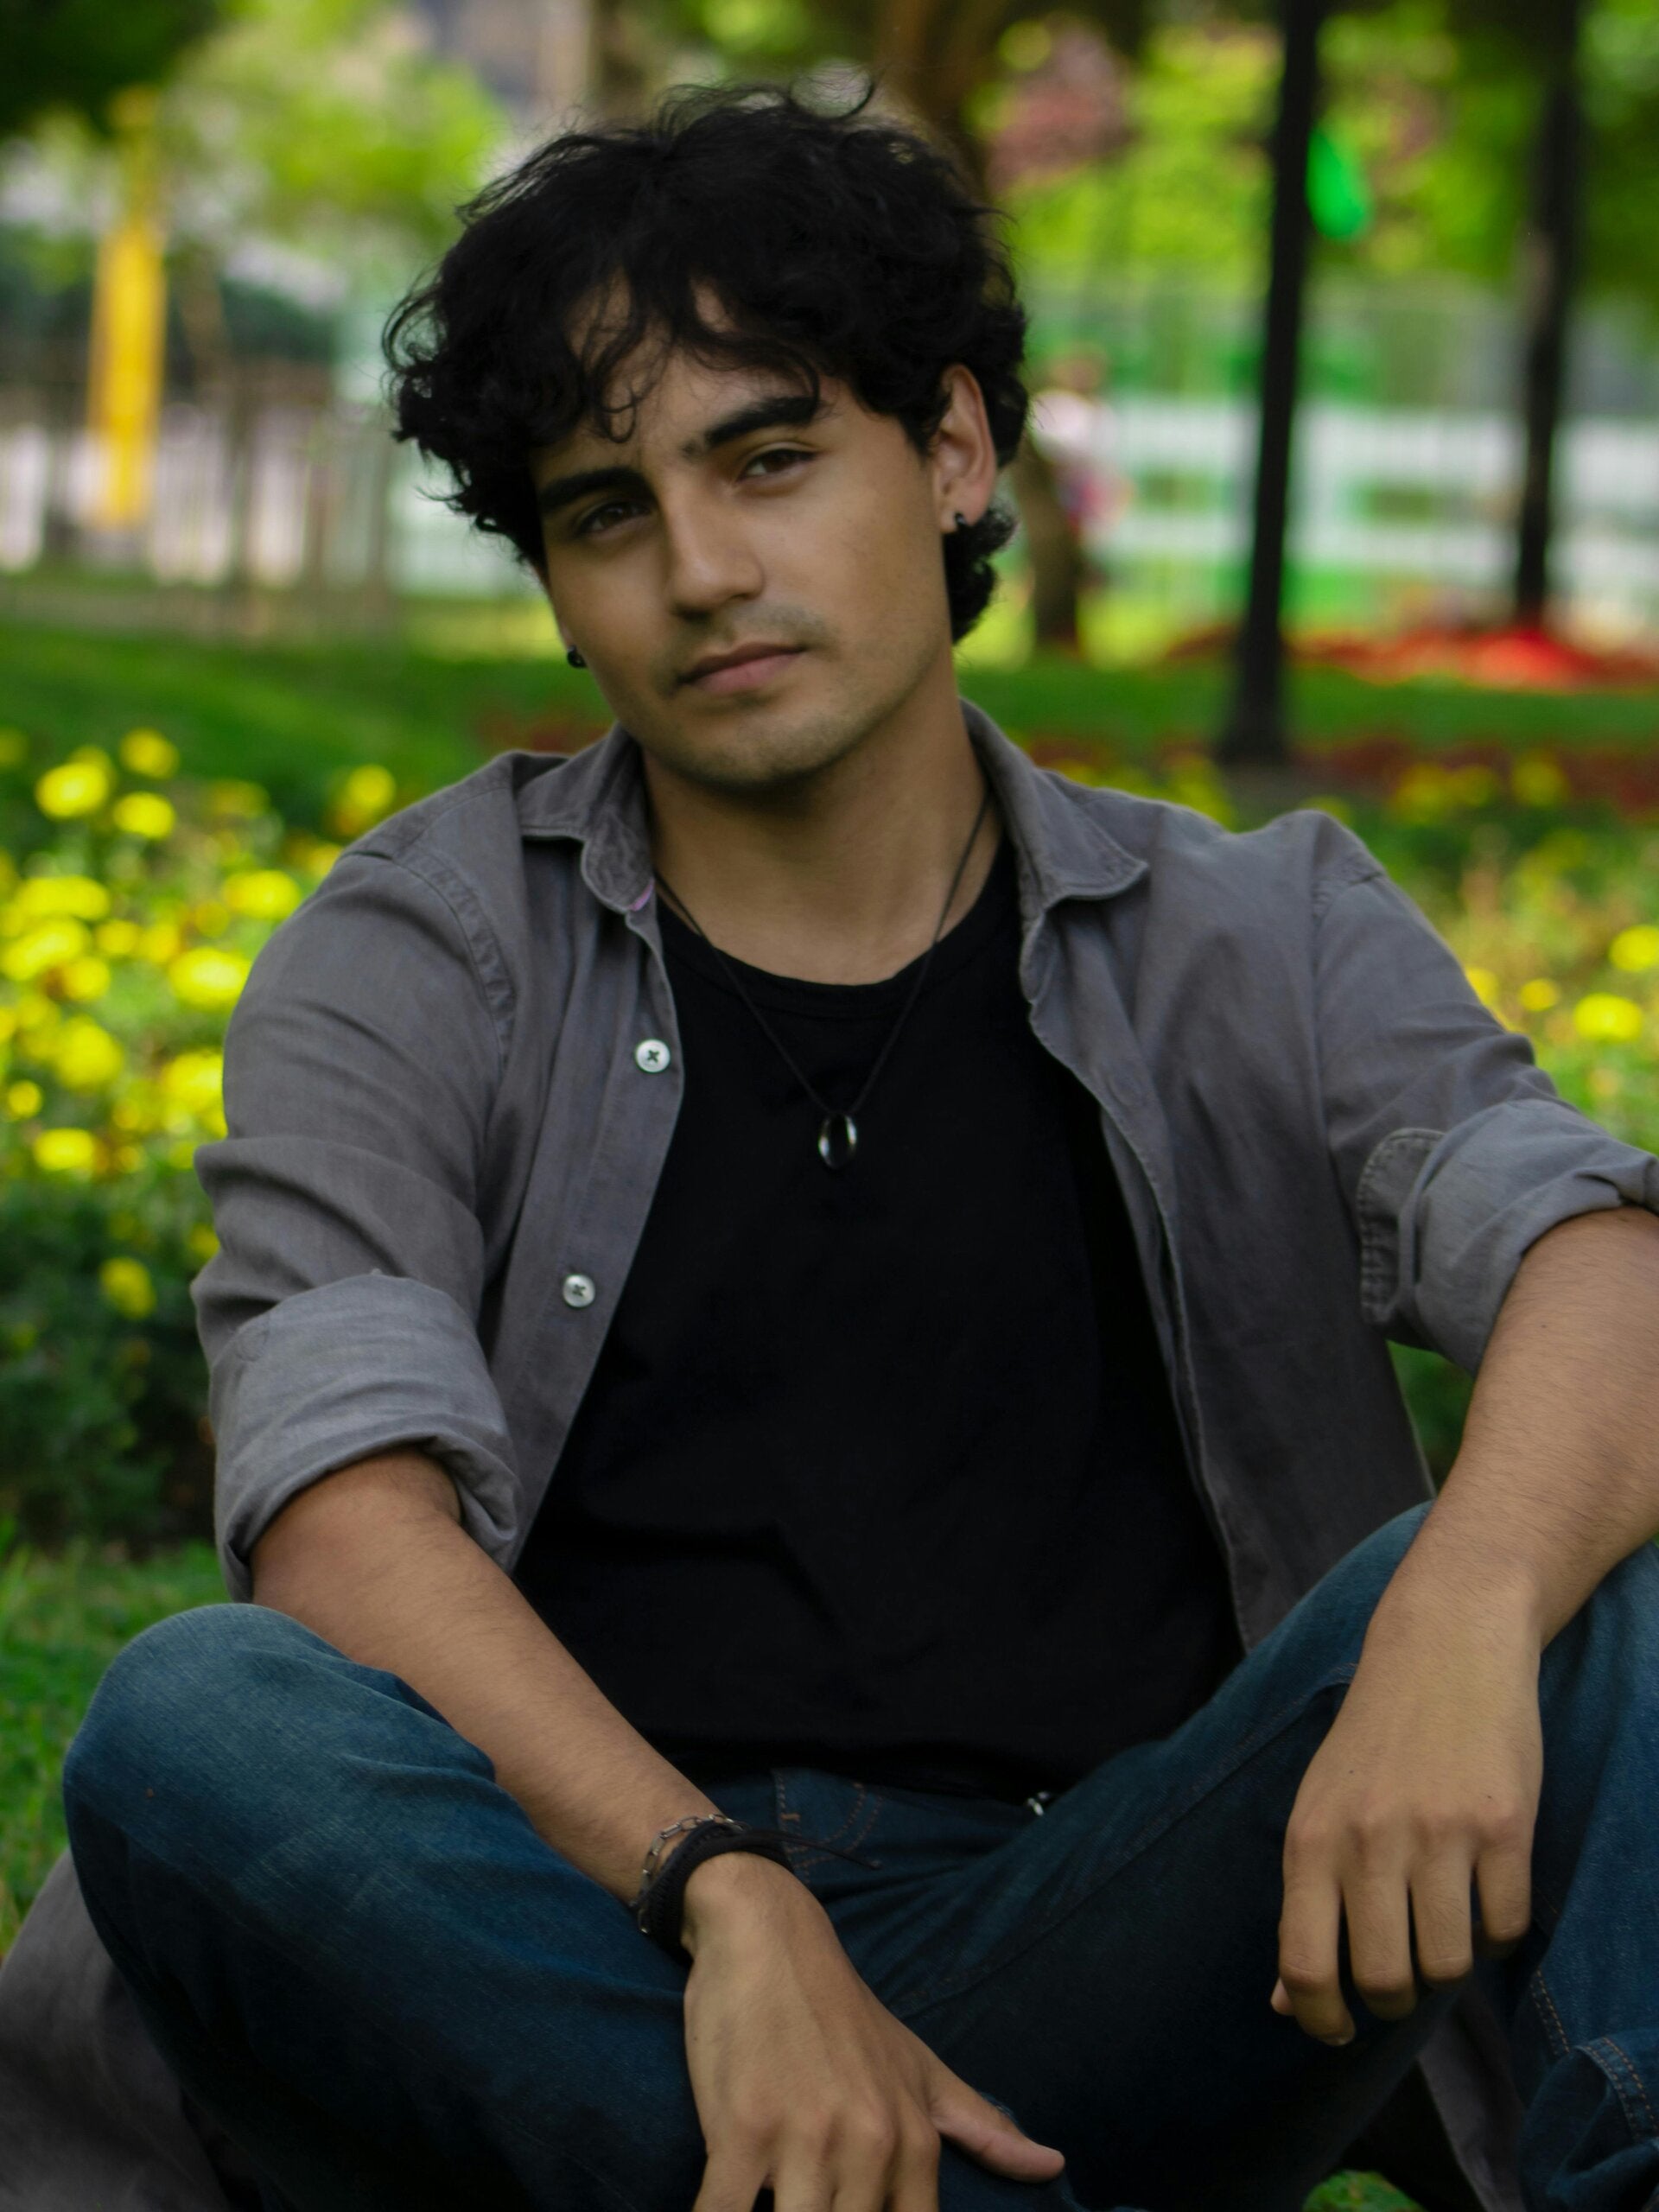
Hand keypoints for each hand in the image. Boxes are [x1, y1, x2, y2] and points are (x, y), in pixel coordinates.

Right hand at [680, 1851, 1065, 2210]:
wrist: (768, 1934)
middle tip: (810, 2208)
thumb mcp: (917, 2065)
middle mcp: (868, 2143)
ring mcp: (802, 2139)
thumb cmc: (842, 2011)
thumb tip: (1052, 2168)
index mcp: (912, 2139)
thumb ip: (979, 2125)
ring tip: (767, 2210)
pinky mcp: (739, 2129)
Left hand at [1273, 1559, 1540, 2043]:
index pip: (1302, 1963)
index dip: (1318, 2018)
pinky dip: (1496, 1933)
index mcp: (1312, 1838)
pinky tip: (1483, 1897)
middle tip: (1401, 1979)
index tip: (1336, 2031)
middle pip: (1383, 1980)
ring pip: (1448, 1966)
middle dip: (1393, 2001)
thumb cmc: (1374, 1741)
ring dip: (1448, 1968)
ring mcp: (1439, 1833)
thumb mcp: (1318, 1811)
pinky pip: (1506, 1929)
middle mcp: (1370, 1839)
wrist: (1444, 1646)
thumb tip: (1282, 2003)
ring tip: (1443, 1928)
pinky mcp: (1503, 1826)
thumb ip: (1303, 1904)